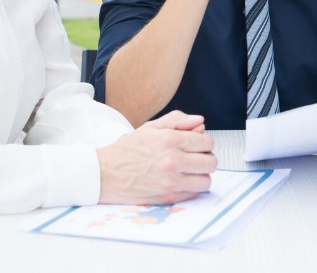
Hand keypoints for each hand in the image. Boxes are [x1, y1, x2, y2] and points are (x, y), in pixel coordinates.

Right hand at [96, 111, 216, 204]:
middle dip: (205, 159)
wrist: (105, 174)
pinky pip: (194, 194)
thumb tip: (200, 121)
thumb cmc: (127, 150)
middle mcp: (173, 161)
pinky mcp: (168, 197)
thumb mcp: (150, 127)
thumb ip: (177, 120)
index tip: (196, 145)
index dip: (203, 143)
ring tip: (188, 171)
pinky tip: (179, 181)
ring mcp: (171, 181)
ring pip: (206, 180)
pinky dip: (191, 188)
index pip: (207, 142)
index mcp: (170, 140)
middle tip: (194, 158)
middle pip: (210, 162)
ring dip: (200, 175)